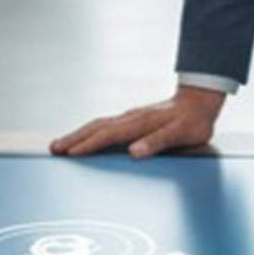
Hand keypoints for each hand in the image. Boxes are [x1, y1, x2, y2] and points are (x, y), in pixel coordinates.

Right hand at [50, 85, 224, 158]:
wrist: (200, 101)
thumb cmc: (193, 121)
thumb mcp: (181, 134)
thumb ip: (157, 142)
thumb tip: (135, 152)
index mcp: (140, 123)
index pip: (109, 135)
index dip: (89, 144)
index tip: (71, 153)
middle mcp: (131, 118)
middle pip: (96, 127)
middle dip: (74, 138)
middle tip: (53, 149)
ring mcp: (130, 118)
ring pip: (98, 125)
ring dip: (78, 135)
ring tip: (60, 145)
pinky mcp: (132, 120)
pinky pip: (105, 126)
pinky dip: (90, 133)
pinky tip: (84, 139)